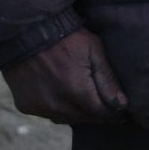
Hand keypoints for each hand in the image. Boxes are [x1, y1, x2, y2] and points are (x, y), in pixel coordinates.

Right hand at [1, 28, 128, 123]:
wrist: (27, 30)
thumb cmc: (66, 37)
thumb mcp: (93, 51)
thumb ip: (107, 80)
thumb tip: (121, 104)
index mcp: (76, 92)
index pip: (101, 114)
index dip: (114, 114)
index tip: (123, 113)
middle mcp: (57, 106)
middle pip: (84, 118)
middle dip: (98, 114)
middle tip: (108, 108)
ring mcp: (39, 108)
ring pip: (66, 119)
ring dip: (78, 113)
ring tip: (88, 104)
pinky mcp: (25, 106)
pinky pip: (48, 114)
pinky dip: (58, 109)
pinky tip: (65, 99)